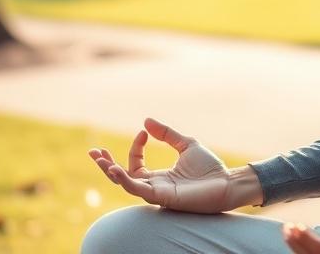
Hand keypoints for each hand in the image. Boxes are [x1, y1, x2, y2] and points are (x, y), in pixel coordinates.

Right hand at [87, 116, 254, 213]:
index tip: (143, 132)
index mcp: (158, 177)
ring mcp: (157, 193)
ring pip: (126, 184)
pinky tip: (116, 169)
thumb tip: (146, 121)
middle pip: (123, 177)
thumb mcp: (186, 145)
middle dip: (106, 165)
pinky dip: (126, 180)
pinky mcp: (163, 198)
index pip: (135, 163)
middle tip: (93, 152)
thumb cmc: (209, 168)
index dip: (135, 147)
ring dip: (111, 172)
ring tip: (101, 159)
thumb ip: (166, 135)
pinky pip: (138, 190)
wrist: (227, 182)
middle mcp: (154, 186)